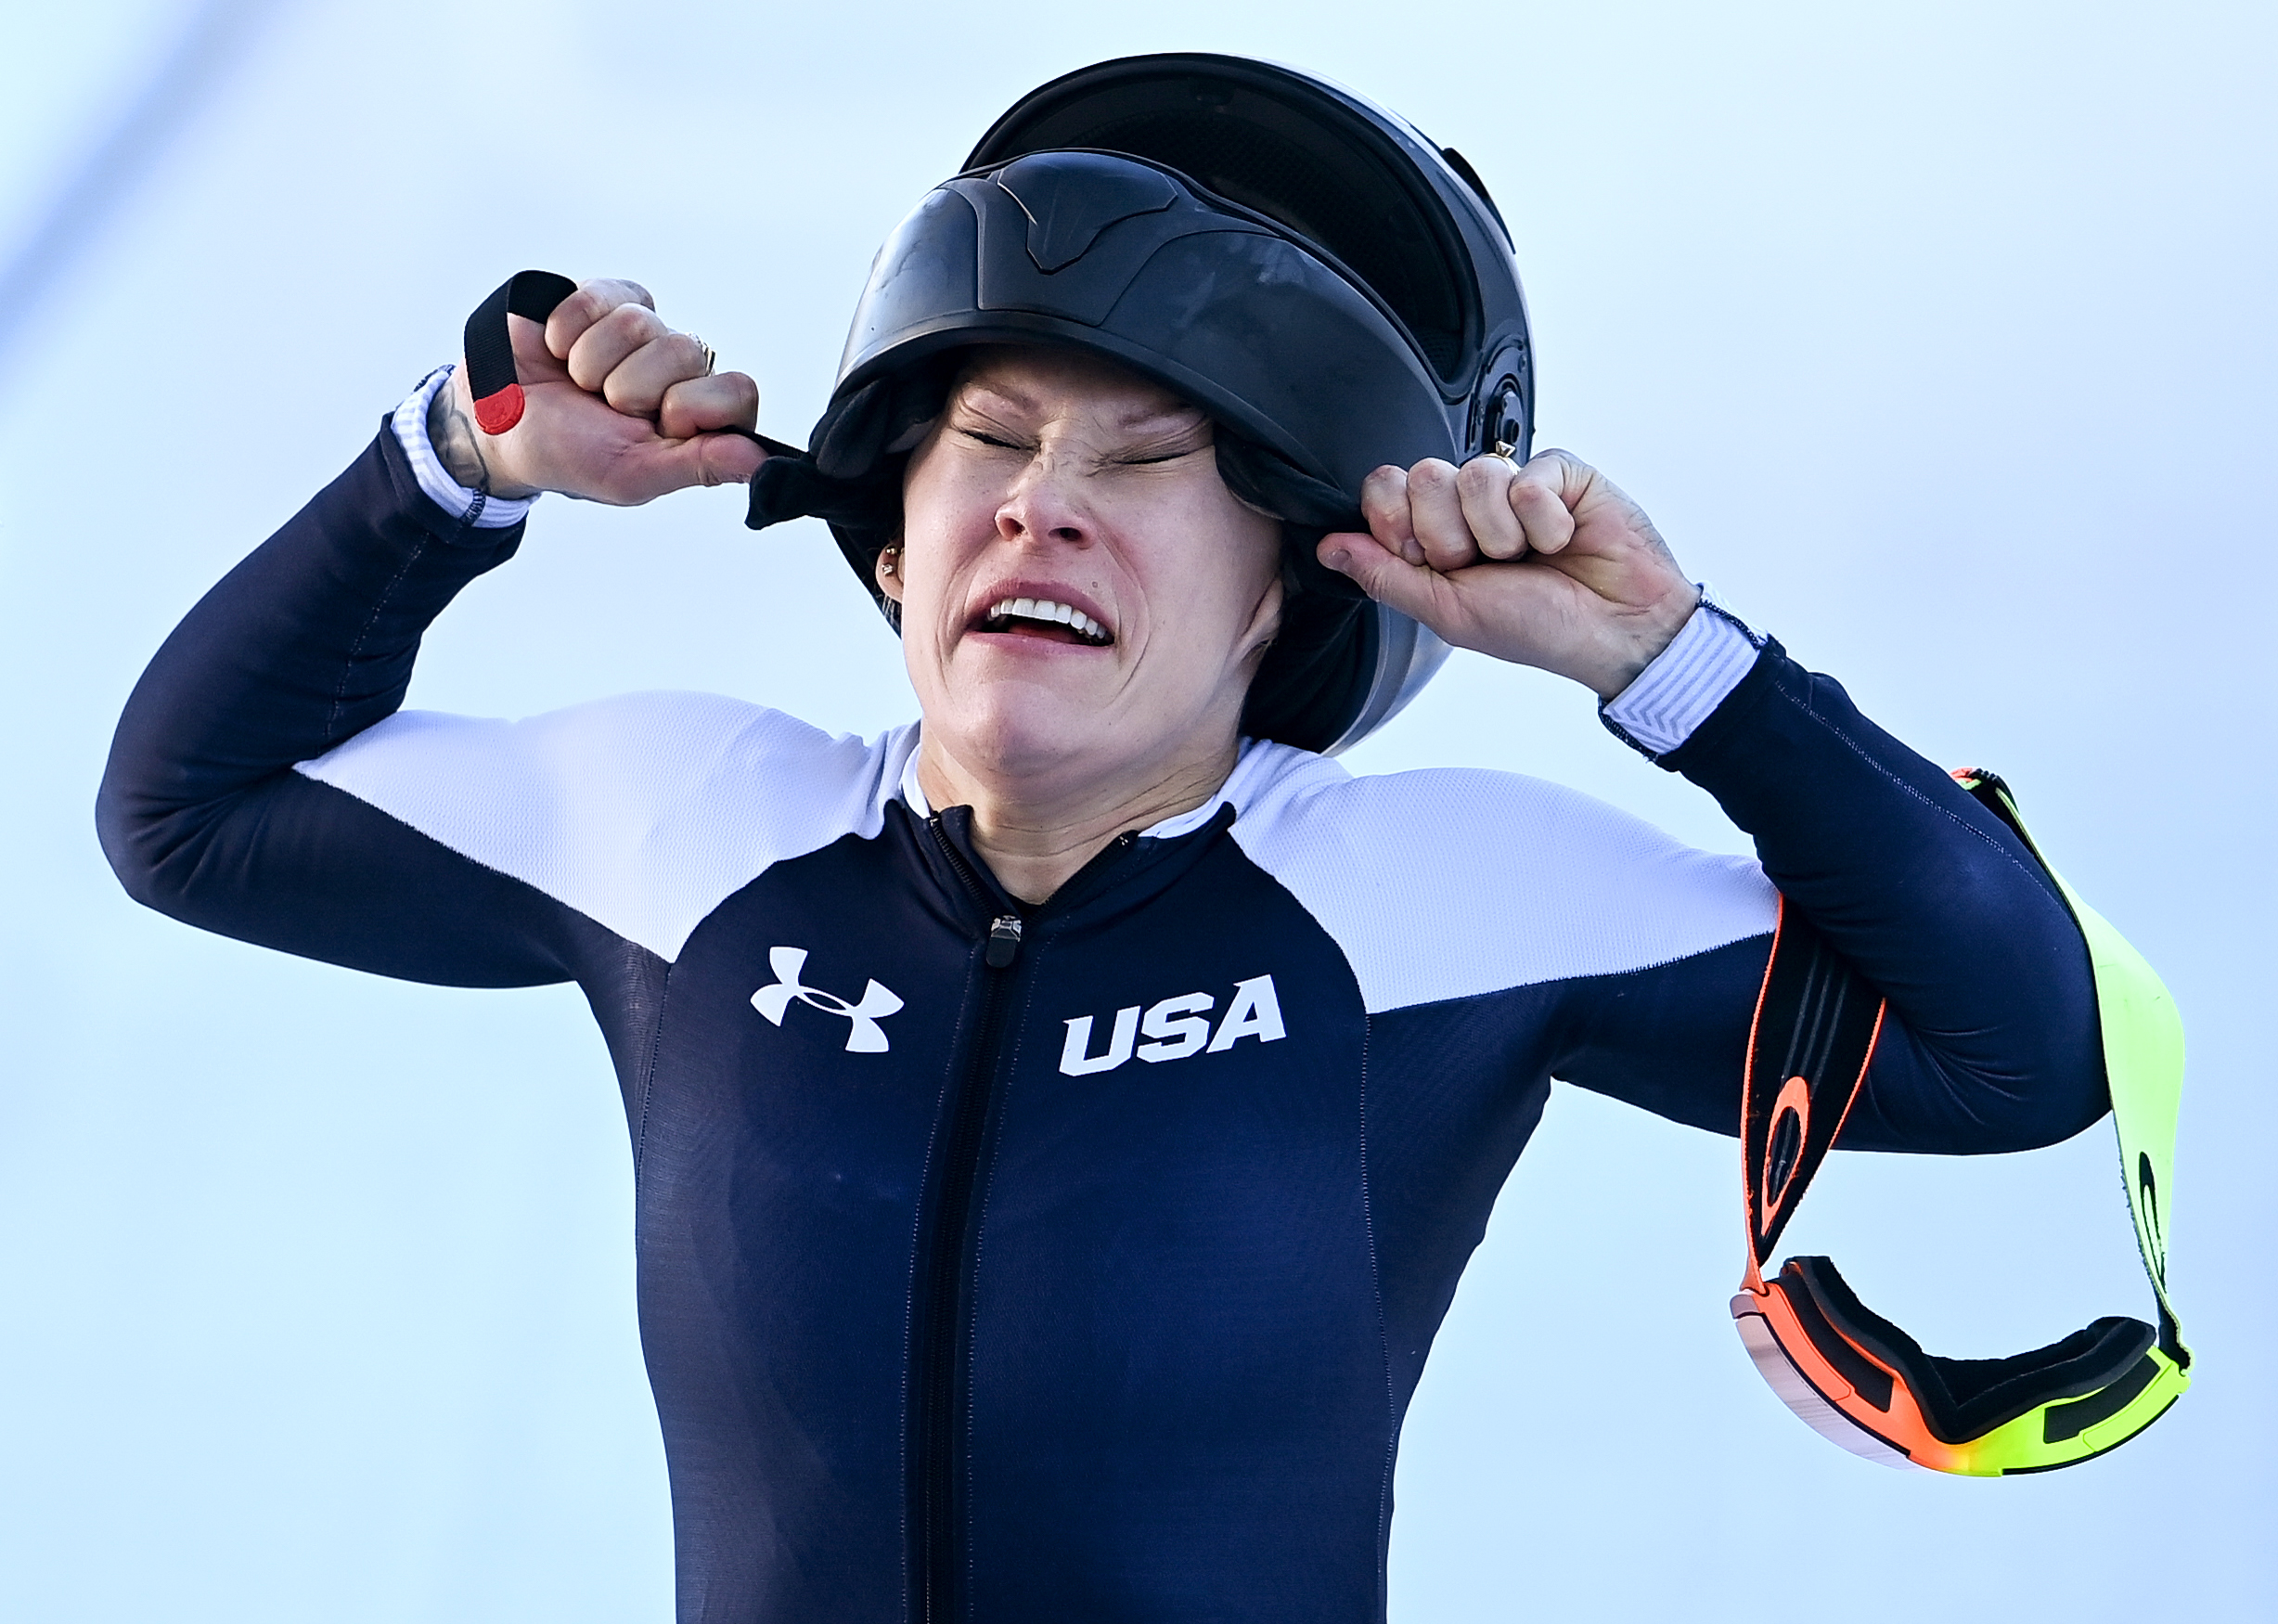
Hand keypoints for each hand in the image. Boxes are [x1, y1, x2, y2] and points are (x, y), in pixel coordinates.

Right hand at [427, 278, 764, 504]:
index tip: (656, 426)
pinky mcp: (607, 295)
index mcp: (700, 416)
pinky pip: (601, 294)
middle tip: (605, 406)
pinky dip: (567, 328)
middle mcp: (681, 369)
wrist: (496, 421)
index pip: (738, 392)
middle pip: (685, 352)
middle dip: (629, 387)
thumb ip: (700, 466)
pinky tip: (559, 349)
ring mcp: (646, 329)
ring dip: (591, 362)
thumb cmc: (569, 454)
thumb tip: (759, 463)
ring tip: (578, 382)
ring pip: (637, 323)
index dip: (693, 408)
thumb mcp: (633, 474)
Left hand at [1317, 449, 1700, 699]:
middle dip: (1455, 535)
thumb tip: (1329, 548)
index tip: (1432, 560)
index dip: (1400, 523)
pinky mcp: (1559, 470)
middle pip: (1423, 476)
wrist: (1617, 631)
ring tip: (1530, 555)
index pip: (1384, 489)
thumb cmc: (1540, 628)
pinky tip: (1563, 538)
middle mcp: (1469, 506)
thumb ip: (1386, 575)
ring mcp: (1513, 484)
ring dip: (1503, 533)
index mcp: (1435, 535)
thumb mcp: (1449, 612)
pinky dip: (1544, 521)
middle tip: (1490, 564)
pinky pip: (1526, 476)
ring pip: (1473, 474)